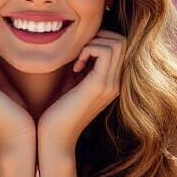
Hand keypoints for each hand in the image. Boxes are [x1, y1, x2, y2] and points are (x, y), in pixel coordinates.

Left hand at [37, 28, 125, 152]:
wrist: (54, 139)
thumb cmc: (56, 112)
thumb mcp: (71, 82)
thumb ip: (80, 64)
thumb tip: (77, 42)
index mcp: (111, 82)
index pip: (119, 46)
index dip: (99, 40)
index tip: (79, 55)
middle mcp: (116, 83)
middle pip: (121, 40)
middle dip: (98, 37)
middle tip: (79, 52)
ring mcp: (110, 85)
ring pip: (116, 43)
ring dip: (93, 43)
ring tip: (77, 60)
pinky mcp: (100, 86)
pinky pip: (104, 51)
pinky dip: (88, 50)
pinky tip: (75, 67)